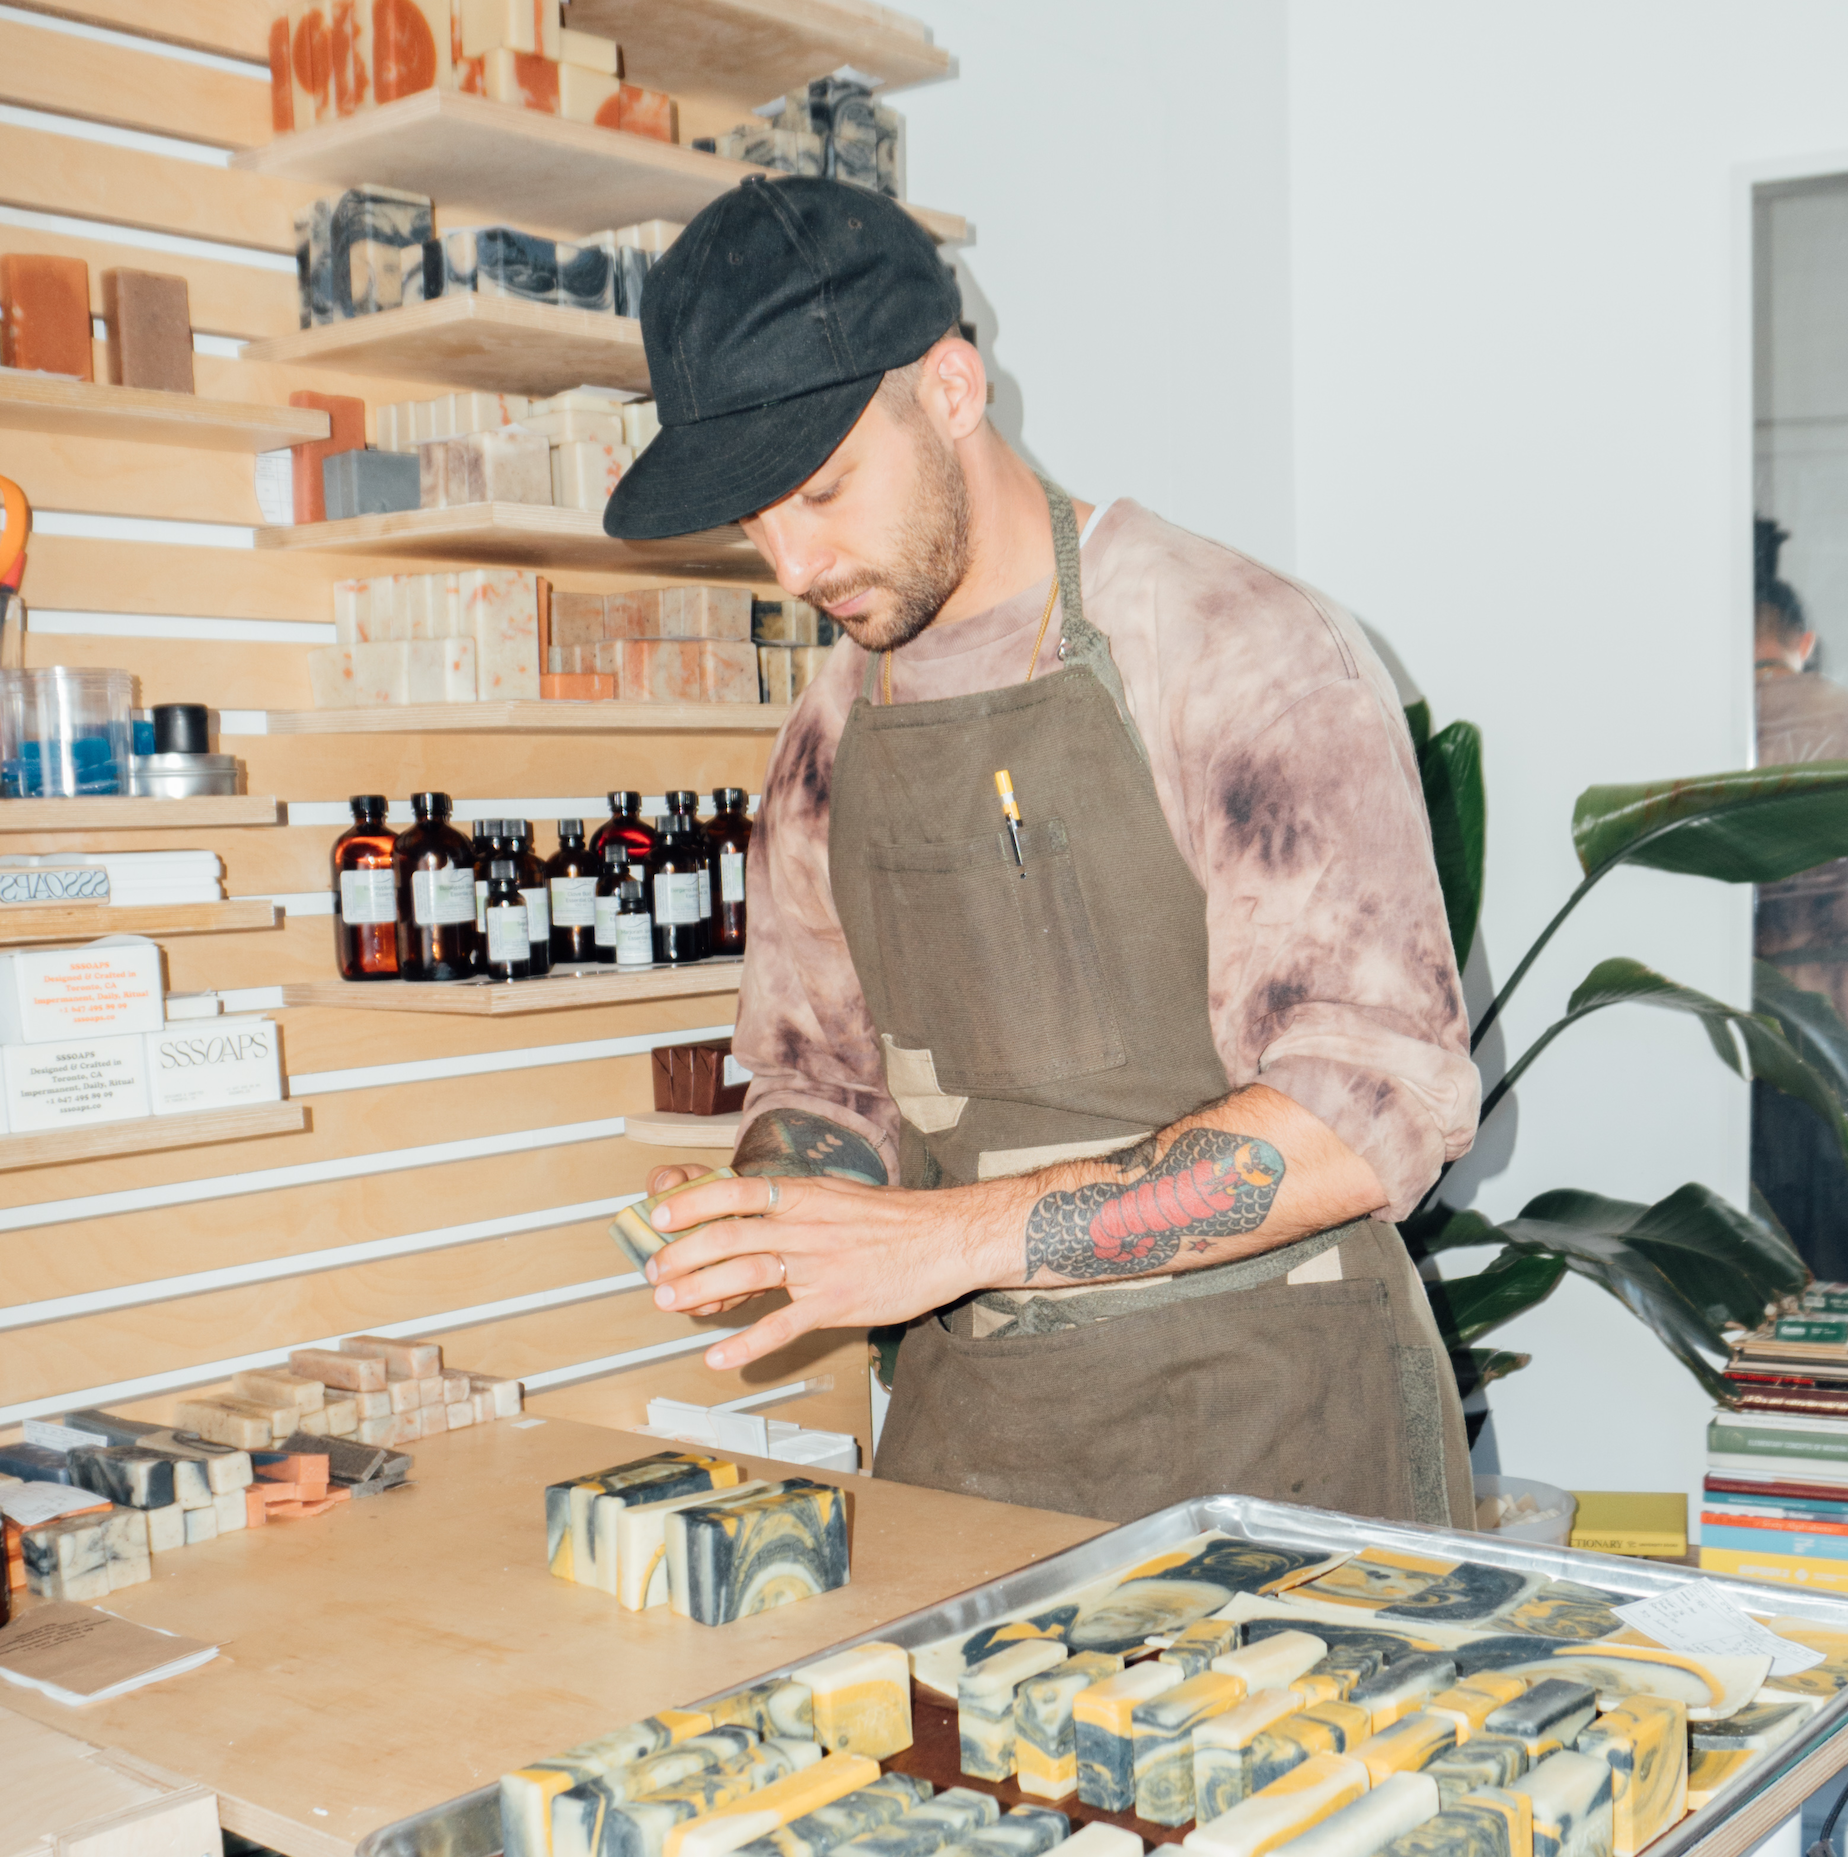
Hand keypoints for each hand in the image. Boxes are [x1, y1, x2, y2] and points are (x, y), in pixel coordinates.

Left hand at [643, 1171, 1017, 1368]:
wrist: (948, 1237)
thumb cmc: (896, 1219)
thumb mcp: (839, 1196)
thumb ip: (796, 1207)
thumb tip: (751, 1216)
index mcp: (805, 1194)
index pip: (736, 1191)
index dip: (692, 1202)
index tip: (660, 1214)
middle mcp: (806, 1225)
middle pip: (730, 1234)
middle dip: (683, 1253)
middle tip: (655, 1270)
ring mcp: (820, 1264)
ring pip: (748, 1273)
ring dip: (702, 1290)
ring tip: (672, 1303)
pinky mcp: (837, 1302)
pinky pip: (784, 1325)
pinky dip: (747, 1343)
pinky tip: (720, 1357)